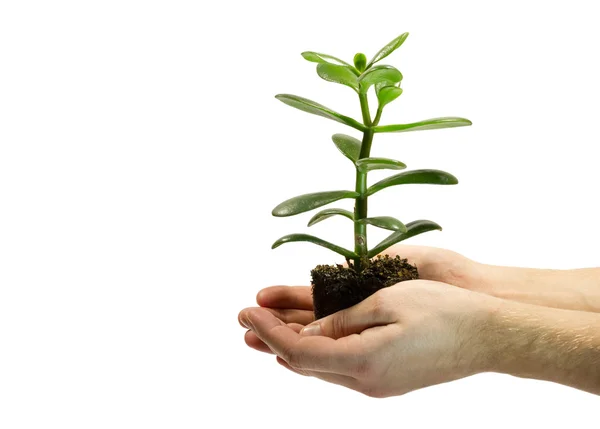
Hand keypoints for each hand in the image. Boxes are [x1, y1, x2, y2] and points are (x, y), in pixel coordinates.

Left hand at [239, 280, 498, 396]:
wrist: (489, 335)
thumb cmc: (444, 310)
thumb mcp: (387, 303)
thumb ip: (341, 321)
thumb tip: (307, 334)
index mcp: (363, 360)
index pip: (299, 351)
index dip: (269, 332)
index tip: (245, 313)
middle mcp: (366, 381)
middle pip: (305, 364)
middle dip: (271, 340)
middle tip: (244, 321)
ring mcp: (378, 385)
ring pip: (321, 368)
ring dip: (289, 348)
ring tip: (261, 333)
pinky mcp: (388, 380)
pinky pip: (340, 369)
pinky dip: (316, 355)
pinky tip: (305, 346)